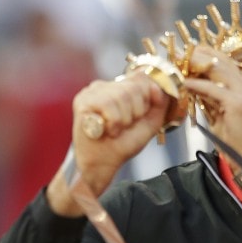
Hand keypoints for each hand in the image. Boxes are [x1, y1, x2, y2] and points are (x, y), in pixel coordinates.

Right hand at [66, 70, 168, 195]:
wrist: (103, 164)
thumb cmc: (122, 144)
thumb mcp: (149, 123)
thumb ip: (159, 104)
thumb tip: (158, 87)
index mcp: (119, 88)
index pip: (141, 78)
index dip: (146, 100)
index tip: (138, 117)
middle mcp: (104, 86)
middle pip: (133, 87)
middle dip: (135, 113)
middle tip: (124, 126)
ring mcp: (91, 92)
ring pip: (121, 95)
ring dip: (123, 120)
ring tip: (114, 130)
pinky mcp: (83, 101)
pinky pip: (107, 104)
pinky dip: (113, 122)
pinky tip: (106, 130)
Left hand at [184, 46, 241, 162]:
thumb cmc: (233, 139)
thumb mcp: (218, 112)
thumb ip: (209, 96)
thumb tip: (192, 83)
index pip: (225, 62)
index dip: (206, 55)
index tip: (188, 53)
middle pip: (222, 61)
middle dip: (199, 57)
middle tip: (180, 56)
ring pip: (218, 70)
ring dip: (196, 67)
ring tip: (179, 66)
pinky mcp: (238, 103)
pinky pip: (213, 88)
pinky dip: (197, 84)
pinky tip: (185, 83)